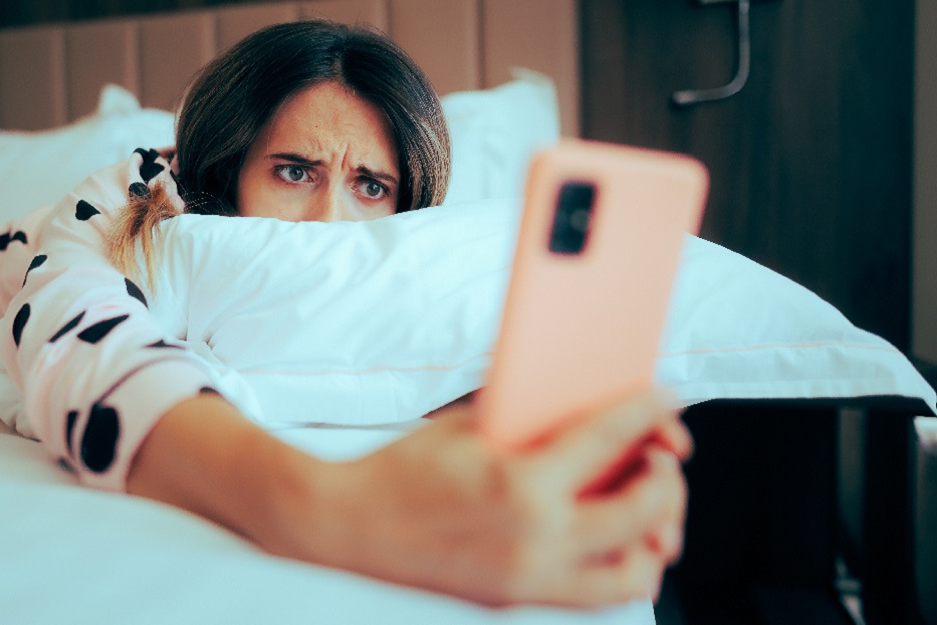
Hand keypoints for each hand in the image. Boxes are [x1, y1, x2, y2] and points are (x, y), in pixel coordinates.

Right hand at [288, 389, 686, 607]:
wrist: (346, 526)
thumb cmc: (399, 469)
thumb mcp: (468, 426)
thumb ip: (532, 422)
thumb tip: (586, 408)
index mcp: (520, 484)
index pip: (611, 440)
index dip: (649, 411)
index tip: (664, 399)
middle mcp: (534, 540)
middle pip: (643, 516)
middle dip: (667, 480)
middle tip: (661, 456)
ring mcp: (528, 581)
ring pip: (632, 575)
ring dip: (652, 537)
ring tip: (644, 506)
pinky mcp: (517, 601)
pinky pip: (594, 594)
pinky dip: (615, 564)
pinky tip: (606, 535)